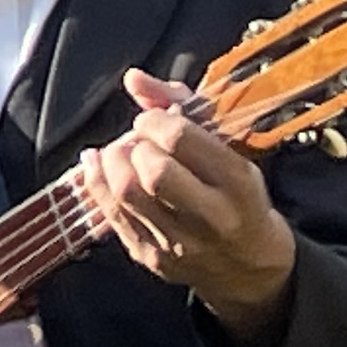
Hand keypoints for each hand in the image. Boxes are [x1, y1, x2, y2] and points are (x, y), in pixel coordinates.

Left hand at [83, 69, 298, 343]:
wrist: (251, 267)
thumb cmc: (239, 195)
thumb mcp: (230, 149)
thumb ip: (183, 106)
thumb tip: (133, 79)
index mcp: (238, 182)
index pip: (182, 140)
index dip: (155, 121)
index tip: (152, 120)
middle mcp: (212, 216)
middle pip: (152, 172)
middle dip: (133, 146)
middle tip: (136, 142)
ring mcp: (179, 243)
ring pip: (125, 195)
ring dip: (110, 164)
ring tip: (120, 155)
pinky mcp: (151, 257)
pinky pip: (111, 215)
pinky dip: (95, 182)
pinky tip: (98, 166)